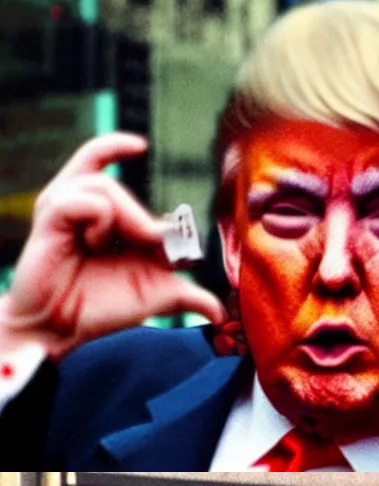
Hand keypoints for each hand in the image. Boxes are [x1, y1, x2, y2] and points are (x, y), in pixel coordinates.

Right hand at [1, 133, 225, 360]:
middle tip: (146, 247)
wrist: (63, 329)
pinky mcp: (50, 216)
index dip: (145, 189)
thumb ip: (191, 295)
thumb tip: (221, 314)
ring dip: (122, 219)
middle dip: (142, 222)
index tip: (166, 235)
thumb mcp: (158, 296)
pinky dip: (99, 221)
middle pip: (118, 185)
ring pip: (103, 186)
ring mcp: (65, 207)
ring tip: (104, 248)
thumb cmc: (104, 308)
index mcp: (108, 210)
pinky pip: (86, 199)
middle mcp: (85, 202)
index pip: (113, 156)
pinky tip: (89, 244)